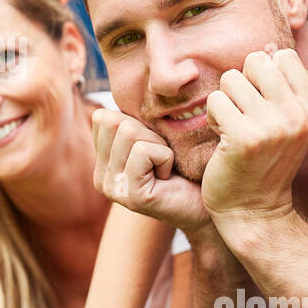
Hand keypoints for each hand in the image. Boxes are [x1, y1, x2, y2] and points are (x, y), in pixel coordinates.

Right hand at [92, 108, 212, 236]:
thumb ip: (129, 124)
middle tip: (162, 158)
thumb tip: (114, 102)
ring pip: (128, 133)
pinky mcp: (130, 195)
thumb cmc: (184, 169)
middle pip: (114, 122)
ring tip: (166, 168)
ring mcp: (112, 188)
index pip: (102, 117)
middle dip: (147, 132)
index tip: (152, 148)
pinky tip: (169, 176)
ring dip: (158, 145)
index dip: (136, 124)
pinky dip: (165, 157)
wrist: (207, 205)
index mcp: (101, 163)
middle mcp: (100, 178)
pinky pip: (144, 151)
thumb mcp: (152, 140)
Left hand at [201, 48, 307, 225]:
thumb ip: (288, 87)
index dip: (262, 75)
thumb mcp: (292, 124)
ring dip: (225, 101)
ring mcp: (273, 126)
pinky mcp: (243, 138)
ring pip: (231, 79)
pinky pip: (215, 101)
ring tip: (234, 127)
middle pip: (256, 61)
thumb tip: (273, 50)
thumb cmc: (267, 161)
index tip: (262, 103)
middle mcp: (299, 115)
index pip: (283, 56)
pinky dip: (213, 118)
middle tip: (243, 113)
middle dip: (242, 83)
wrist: (255, 211)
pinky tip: (223, 139)